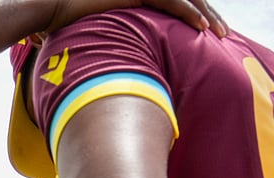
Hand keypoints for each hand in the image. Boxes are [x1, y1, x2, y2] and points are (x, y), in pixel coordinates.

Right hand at [46, 0, 226, 36]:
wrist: (50, 9)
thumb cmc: (68, 28)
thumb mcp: (100, 39)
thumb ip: (115, 48)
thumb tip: (118, 73)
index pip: (175, 5)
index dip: (194, 17)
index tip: (207, 35)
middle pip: (186, 0)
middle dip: (208, 15)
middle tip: (224, 33)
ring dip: (205, 15)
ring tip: (220, 33)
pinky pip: (170, 1)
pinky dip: (188, 14)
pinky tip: (201, 28)